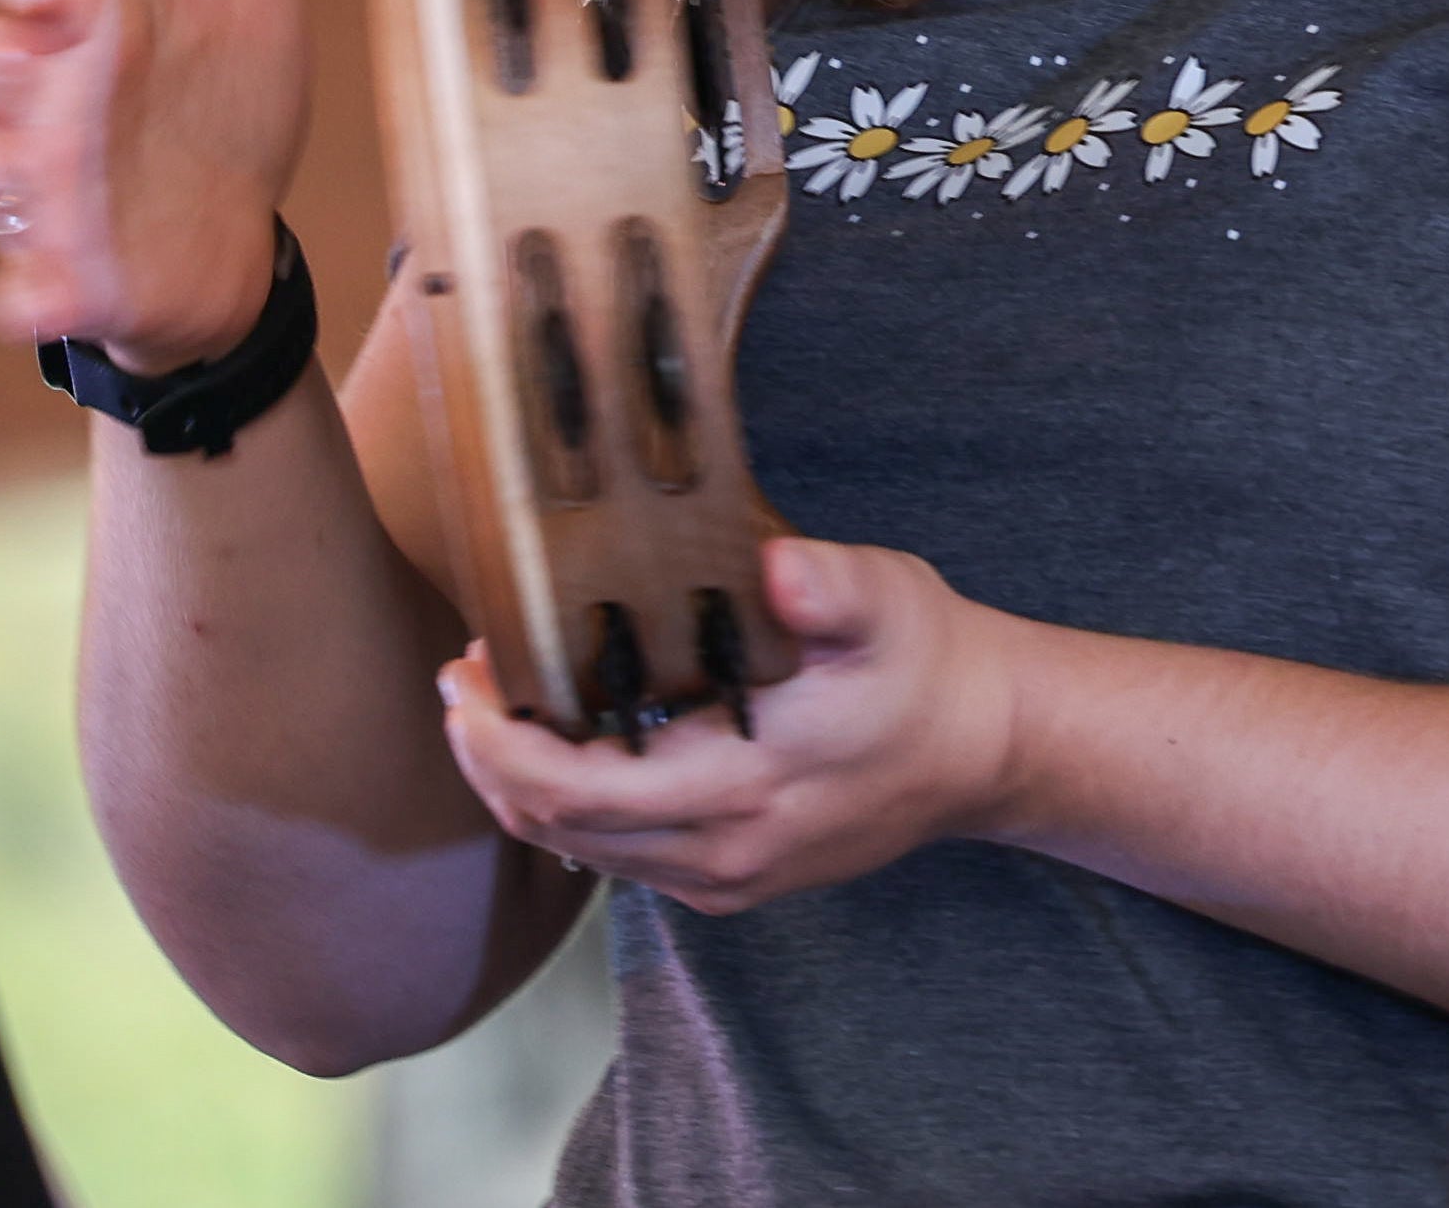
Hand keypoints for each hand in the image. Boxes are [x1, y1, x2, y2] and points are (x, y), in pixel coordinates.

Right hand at [0, 0, 339, 367]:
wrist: (226, 230)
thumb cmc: (215, 96)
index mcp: (87, 31)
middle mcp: (43, 107)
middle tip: (26, 65)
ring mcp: (45, 198)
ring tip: (37, 180)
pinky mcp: (69, 282)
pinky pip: (19, 296)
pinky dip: (26, 297)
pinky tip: (45, 299)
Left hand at [435, 537, 1028, 913]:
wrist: (983, 747)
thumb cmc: (924, 665)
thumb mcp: (885, 602)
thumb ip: (828, 587)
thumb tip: (779, 567)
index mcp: (743, 785)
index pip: (575, 789)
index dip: (501, 740)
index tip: (468, 675)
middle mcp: (722, 849)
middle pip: (555, 827)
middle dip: (490, 756)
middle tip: (465, 681)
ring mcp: (726, 875)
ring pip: (580, 849)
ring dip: (525, 783)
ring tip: (500, 705)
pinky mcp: (734, 881)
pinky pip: (622, 857)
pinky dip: (574, 806)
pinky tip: (573, 743)